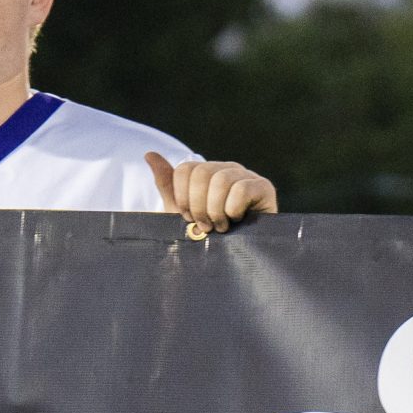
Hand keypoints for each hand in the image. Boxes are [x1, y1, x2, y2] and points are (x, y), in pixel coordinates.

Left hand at [147, 152, 277, 232]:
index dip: (182, 197)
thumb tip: (149, 154)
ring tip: (220, 227)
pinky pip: (242, 189)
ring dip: (216, 210)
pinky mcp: (264, 188)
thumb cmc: (210, 234)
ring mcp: (246, 176)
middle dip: (198, 206)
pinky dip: (233, 209)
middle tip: (204, 226)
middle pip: (201, 173)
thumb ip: (167, 185)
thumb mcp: (183, 213)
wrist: (236, 257)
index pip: (185, 169)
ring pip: (221, 180)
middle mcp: (227, 169)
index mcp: (207, 172)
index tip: (188, 218)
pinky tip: (236, 221)